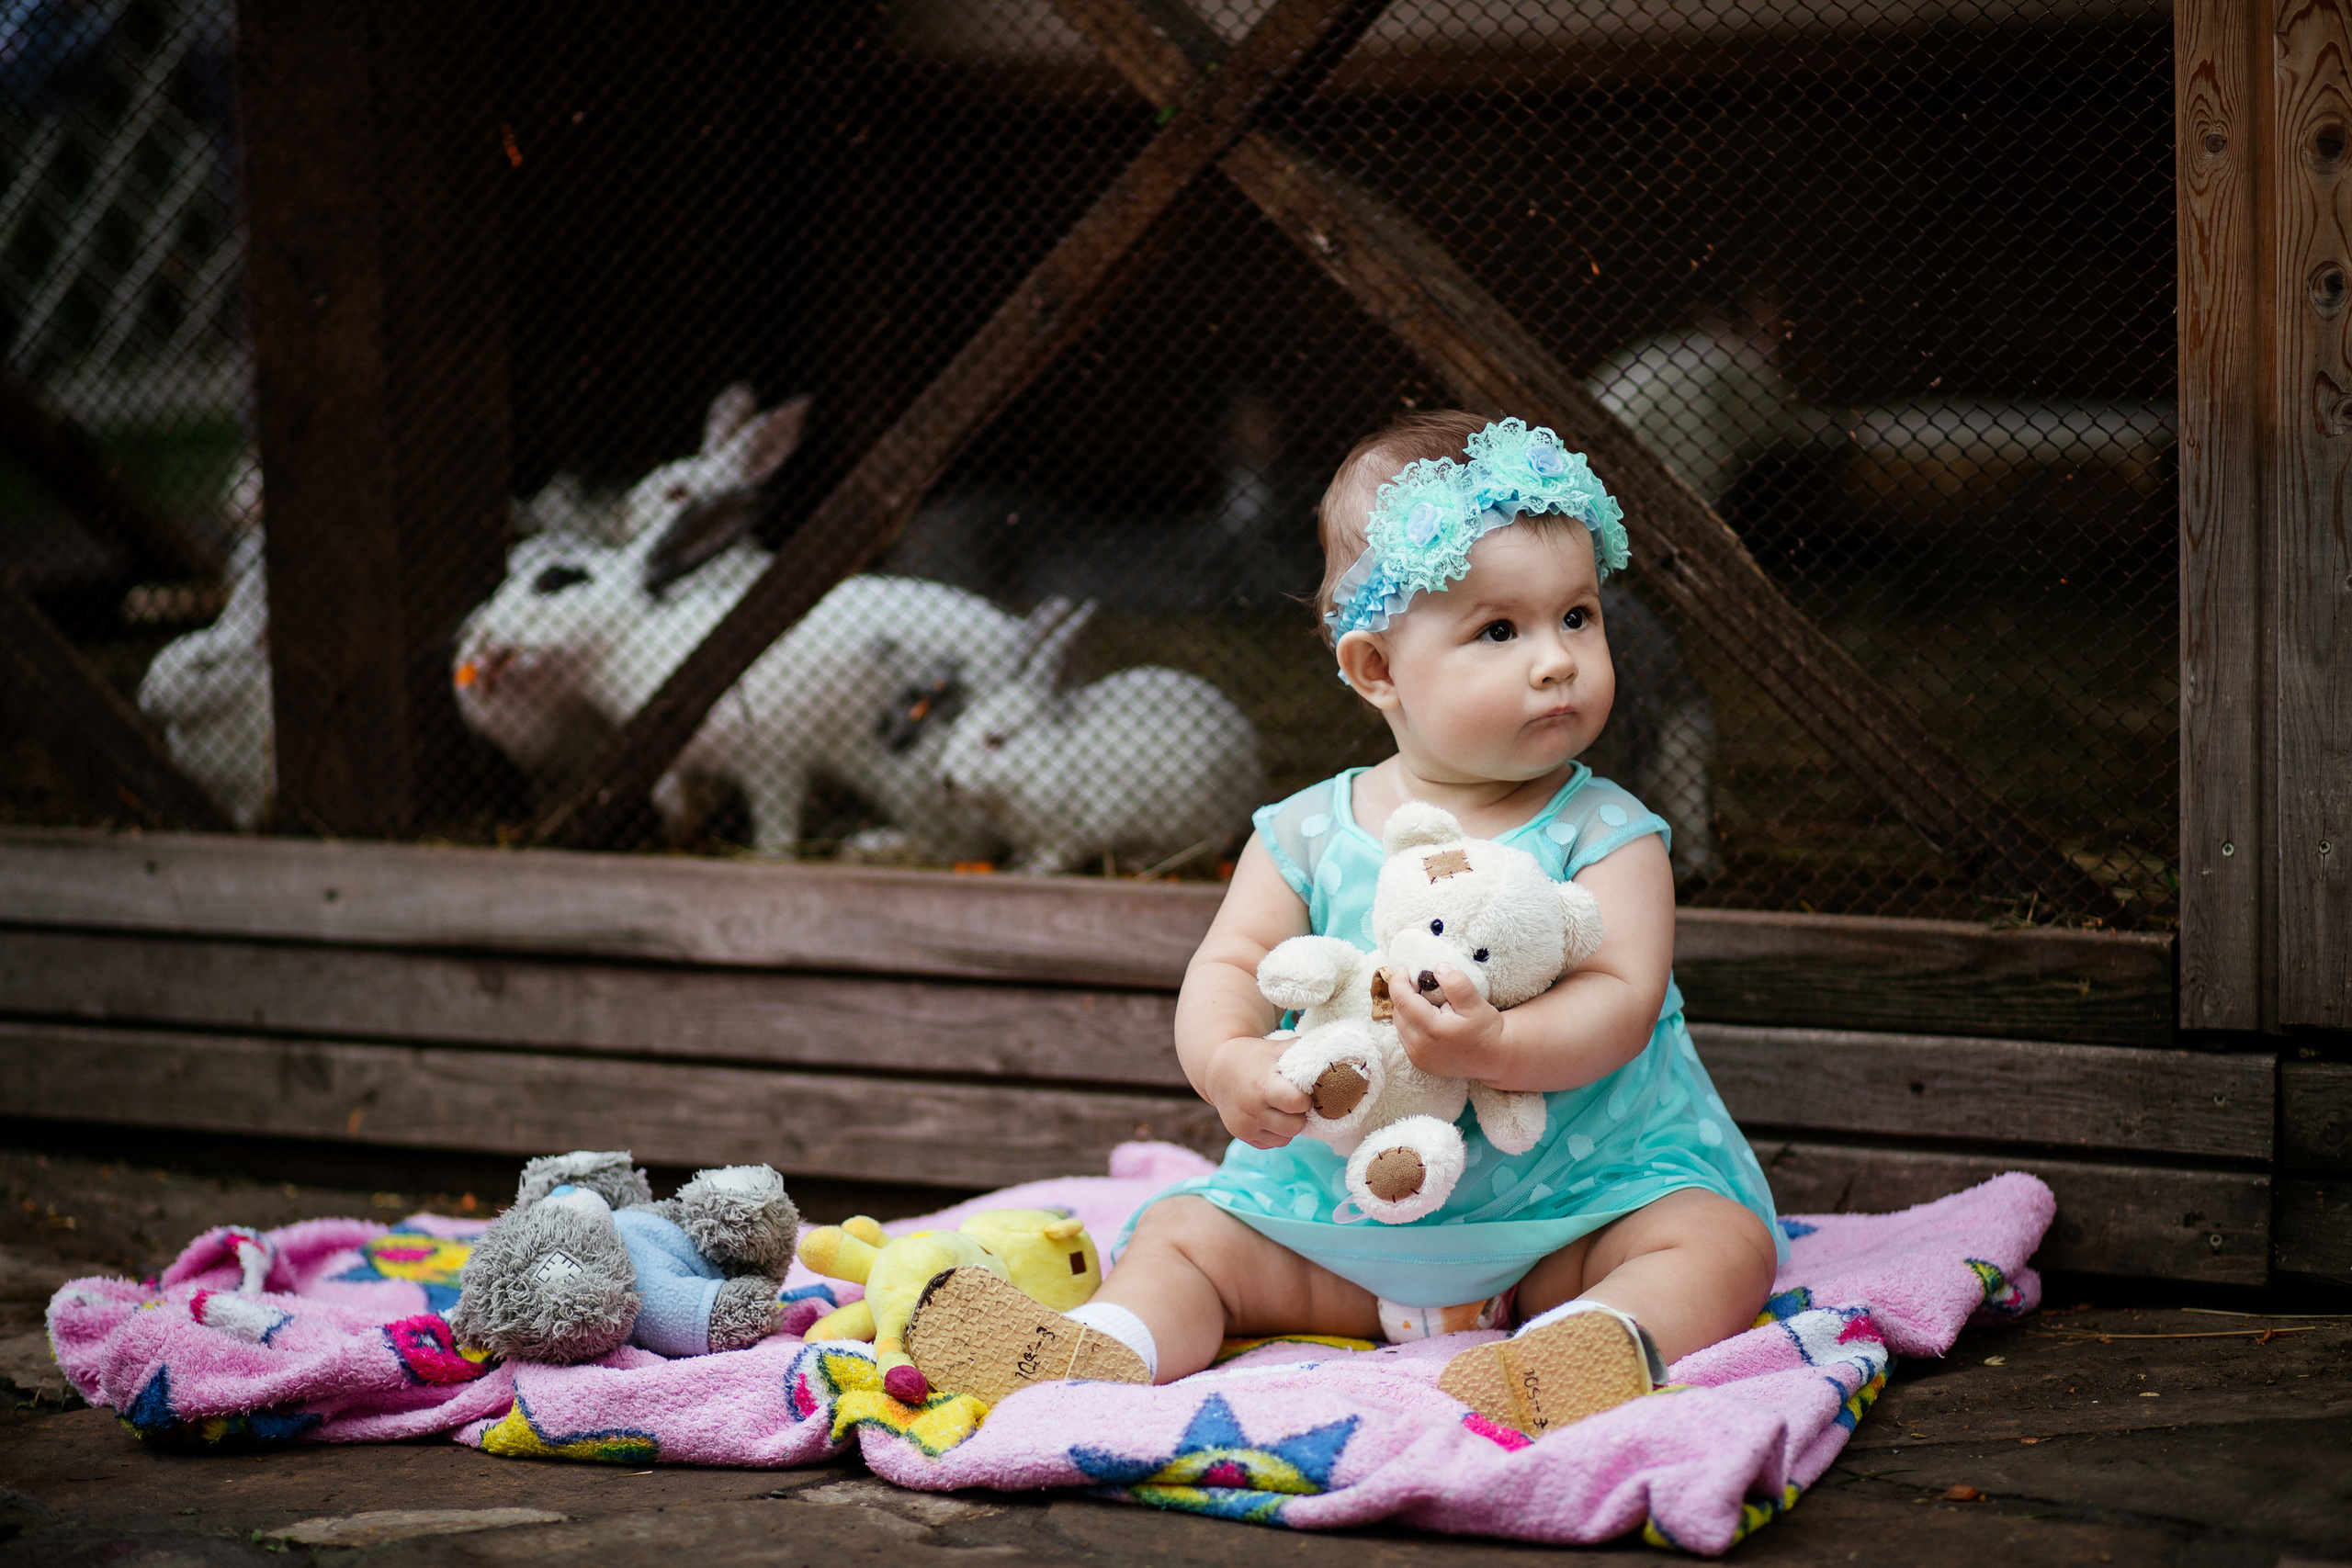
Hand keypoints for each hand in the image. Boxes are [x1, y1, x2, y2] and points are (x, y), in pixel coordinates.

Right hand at [1204, 1036, 1310, 1148]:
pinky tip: (1270, 1116)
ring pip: (1285, 1139)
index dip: (1305, 1098)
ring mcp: (1245, 1126)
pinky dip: (1276, 1133)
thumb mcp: (1275, 1049)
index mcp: (1263, 1086)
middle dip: (1300, 1115)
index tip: (1302, 1090)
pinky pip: (1271, 1144)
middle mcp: (1252, 1110)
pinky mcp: (1242, 1136)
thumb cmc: (1254, 1057)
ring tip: (1282, 1108)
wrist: (1217, 1070)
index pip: (1297, 1103)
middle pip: (1295, 1126)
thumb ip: (1302, 1052)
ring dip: (1289, 1126)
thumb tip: (1331, 1056)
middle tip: (1294, 1101)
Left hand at [1391, 965, 1505, 1078]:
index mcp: (1433, 1030)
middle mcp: (1420, 1047)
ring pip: (1400, 1024)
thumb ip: (1457, 984)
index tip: (1407, 969)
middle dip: (1406, 995)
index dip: (1399, 981)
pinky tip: (1430, 1019)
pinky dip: (1412, 1023)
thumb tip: (1438, 968)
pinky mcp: (1419, 1062)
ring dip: (1409, 1010)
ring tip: (1430, 1004)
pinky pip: (1406, 1036)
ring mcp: (1418, 1057)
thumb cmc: (1487, 1030)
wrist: (1495, 1059)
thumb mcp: (1477, 1003)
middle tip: (1424, 985)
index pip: (1402, 1001)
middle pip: (1399, 1012)